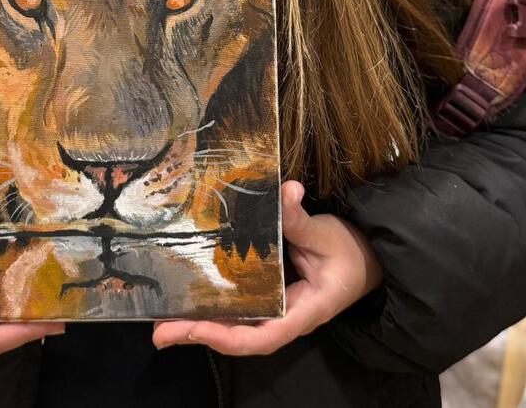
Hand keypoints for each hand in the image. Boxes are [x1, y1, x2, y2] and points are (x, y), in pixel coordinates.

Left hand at [153, 181, 382, 355]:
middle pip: (239, 336)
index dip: (227, 335)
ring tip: (163, 318)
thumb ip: (300, 220)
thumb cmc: (349, 251)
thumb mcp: (326, 236)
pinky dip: (214, 302)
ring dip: (200, 321)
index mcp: (302, 312)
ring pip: (235, 323)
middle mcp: (284, 316)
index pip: (262, 336)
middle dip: (200, 333)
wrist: (367, 258)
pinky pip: (239, 304)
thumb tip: (286, 190)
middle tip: (159, 330)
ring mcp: (275, 306)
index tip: (196, 328)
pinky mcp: (268, 292)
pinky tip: (188, 294)